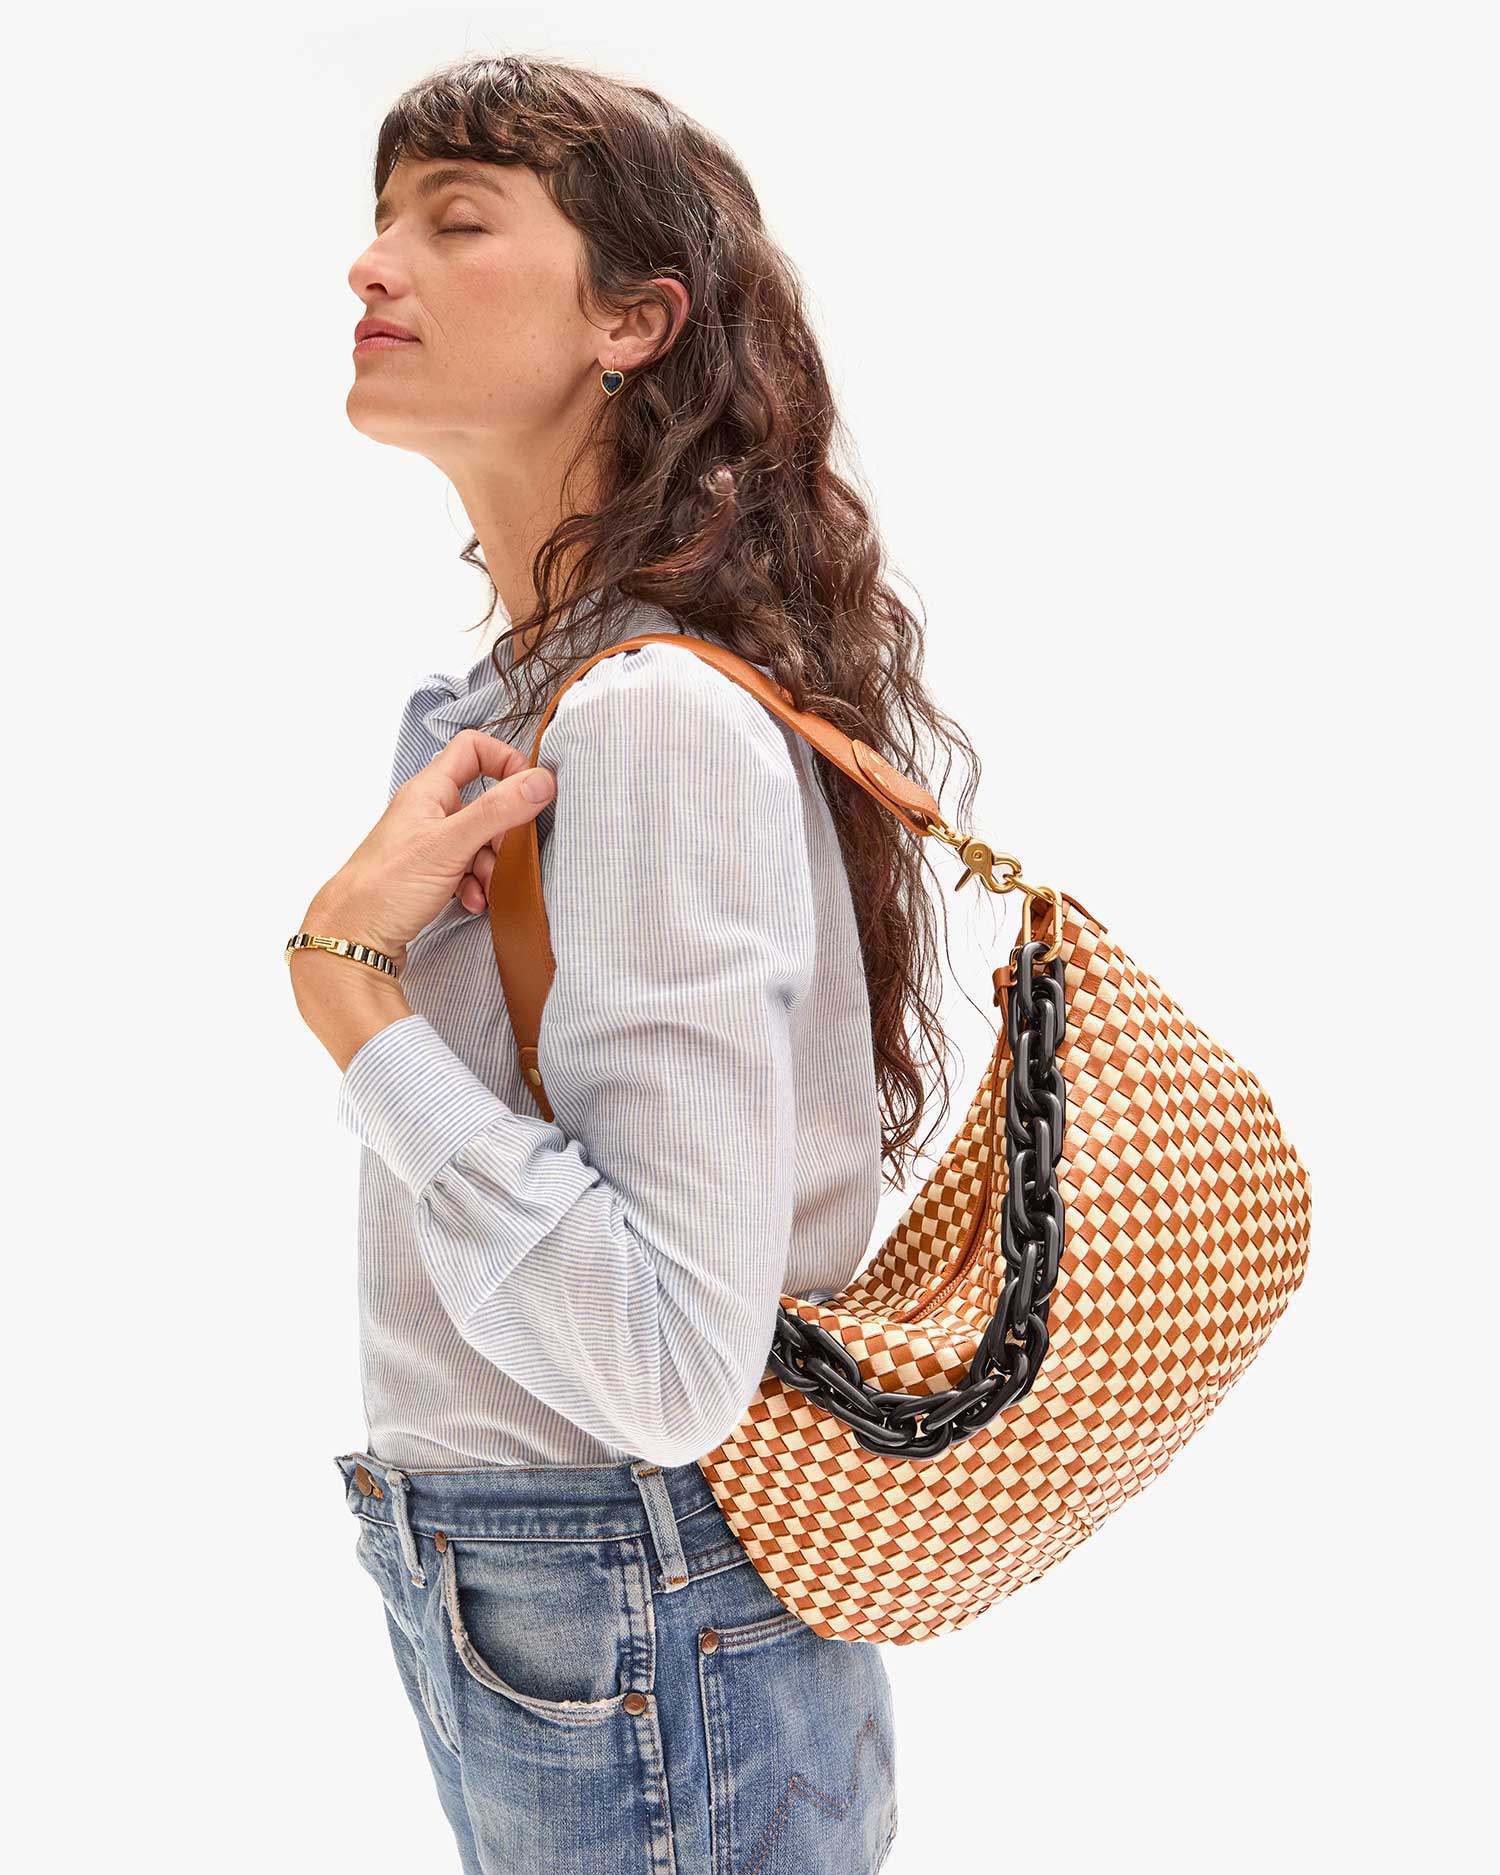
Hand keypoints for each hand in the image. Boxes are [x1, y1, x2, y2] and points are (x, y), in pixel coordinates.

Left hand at [305, 730, 555, 960]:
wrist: (353, 937)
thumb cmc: (386, 887)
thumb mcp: (450, 844)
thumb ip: (498, 810)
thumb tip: (541, 781)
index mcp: (428, 790)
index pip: (472, 748)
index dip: (505, 760)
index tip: (528, 788)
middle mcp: (428, 811)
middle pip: (484, 800)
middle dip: (503, 829)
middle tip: (507, 850)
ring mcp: (429, 843)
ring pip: (479, 840)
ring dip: (491, 864)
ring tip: (484, 885)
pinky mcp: (430, 873)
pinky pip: (468, 869)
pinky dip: (476, 884)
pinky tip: (471, 901)